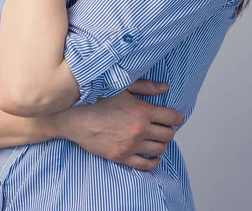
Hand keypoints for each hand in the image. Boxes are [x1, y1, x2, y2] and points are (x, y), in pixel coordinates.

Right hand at [56, 79, 183, 171]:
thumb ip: (146, 87)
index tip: (175, 116)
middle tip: (162, 125)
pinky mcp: (122, 157)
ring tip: (156, 137)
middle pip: (168, 134)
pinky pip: (145, 165)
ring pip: (159, 149)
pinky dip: (154, 162)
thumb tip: (165, 88)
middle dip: (168, 129)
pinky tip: (154, 157)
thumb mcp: (122, 86)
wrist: (75, 117)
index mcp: (142, 110)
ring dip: (162, 143)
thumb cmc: (97, 98)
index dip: (177, 116)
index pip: (172, 117)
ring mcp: (131, 145)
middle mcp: (140, 130)